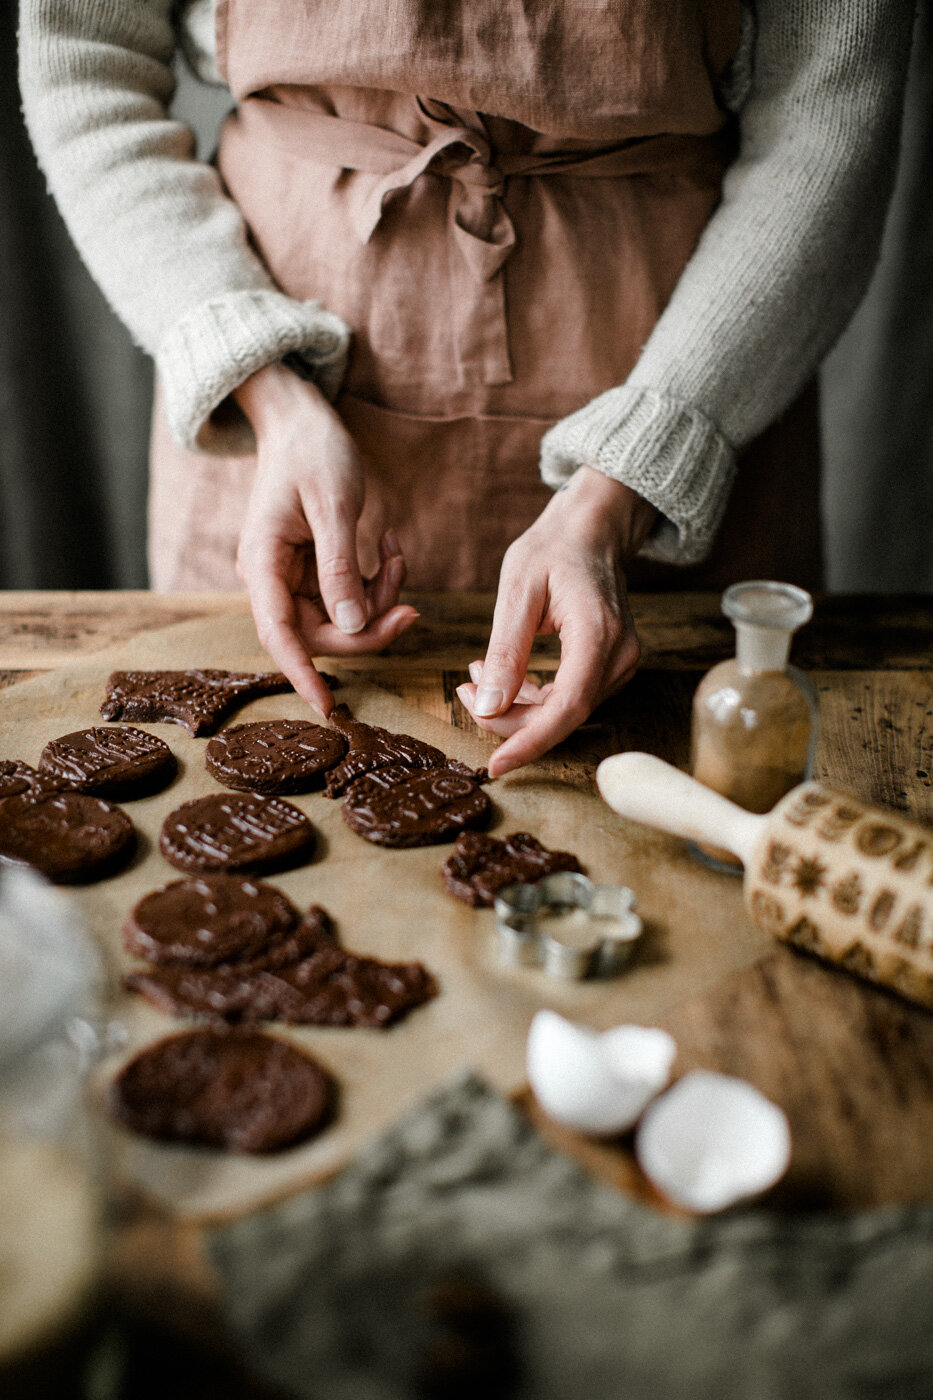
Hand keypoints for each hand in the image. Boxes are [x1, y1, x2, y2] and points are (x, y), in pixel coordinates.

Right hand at [234, 363, 417, 714]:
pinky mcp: (311, 569)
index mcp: (263, 563)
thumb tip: (351, 626)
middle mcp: (271, 578)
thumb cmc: (313, 451)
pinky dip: (375, 582)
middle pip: (319, 633)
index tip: (328, 708)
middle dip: (369, 625)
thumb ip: (340, 568)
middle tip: (412, 607)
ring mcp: (290, 576)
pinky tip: (388, 547)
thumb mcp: (334, 505)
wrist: (300, 418)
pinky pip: (347, 596)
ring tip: (395, 553)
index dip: (303, 675)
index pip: (279, 635)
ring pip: (340, 617)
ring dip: (377, 598)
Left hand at [456, 467, 656, 775]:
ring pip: (564, 711)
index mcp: (599, 636)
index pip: (566, 708)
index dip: (529, 742)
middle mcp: (618, 657)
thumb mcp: (517, 591)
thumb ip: (505, 652)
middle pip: (562, 715)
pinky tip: (503, 675)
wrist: (592, 529)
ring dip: (518, 706)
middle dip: (509, 718)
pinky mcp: (610, 665)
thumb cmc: (554, 549)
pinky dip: (533, 696)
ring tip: (476, 673)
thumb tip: (487, 707)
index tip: (495, 766)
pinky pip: (569, 697)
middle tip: (463, 692)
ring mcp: (620, 663)